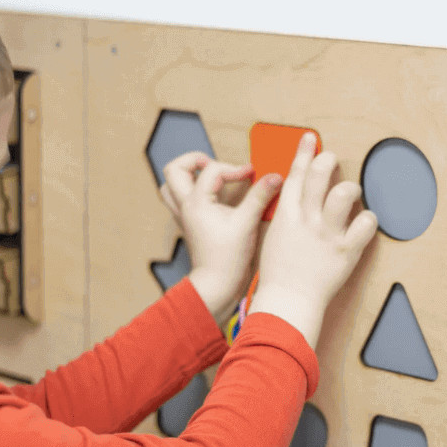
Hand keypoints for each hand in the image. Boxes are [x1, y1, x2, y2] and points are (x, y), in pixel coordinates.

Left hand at [159, 152, 281, 321]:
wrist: (216, 286)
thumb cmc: (227, 259)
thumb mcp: (247, 223)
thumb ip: (260, 196)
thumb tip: (275, 177)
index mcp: (195, 203)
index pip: (211, 170)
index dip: (234, 168)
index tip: (252, 175)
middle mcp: (185, 206)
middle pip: (174, 170)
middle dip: (195, 160)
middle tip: (218, 166)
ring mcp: (185, 216)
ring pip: (171, 186)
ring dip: (188, 176)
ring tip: (212, 177)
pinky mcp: (190, 225)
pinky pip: (181, 200)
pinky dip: (194, 192)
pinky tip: (215, 196)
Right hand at [248, 132, 376, 347]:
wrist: (288, 302)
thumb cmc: (279, 274)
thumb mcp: (274, 237)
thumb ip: (287, 215)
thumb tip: (298, 198)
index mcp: (286, 216)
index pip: (296, 175)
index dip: (304, 152)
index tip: (311, 138)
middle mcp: (307, 220)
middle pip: (319, 175)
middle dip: (328, 160)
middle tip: (333, 159)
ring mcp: (327, 234)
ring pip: (344, 193)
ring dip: (350, 188)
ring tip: (352, 193)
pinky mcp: (346, 250)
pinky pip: (365, 223)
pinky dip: (368, 220)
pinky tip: (364, 222)